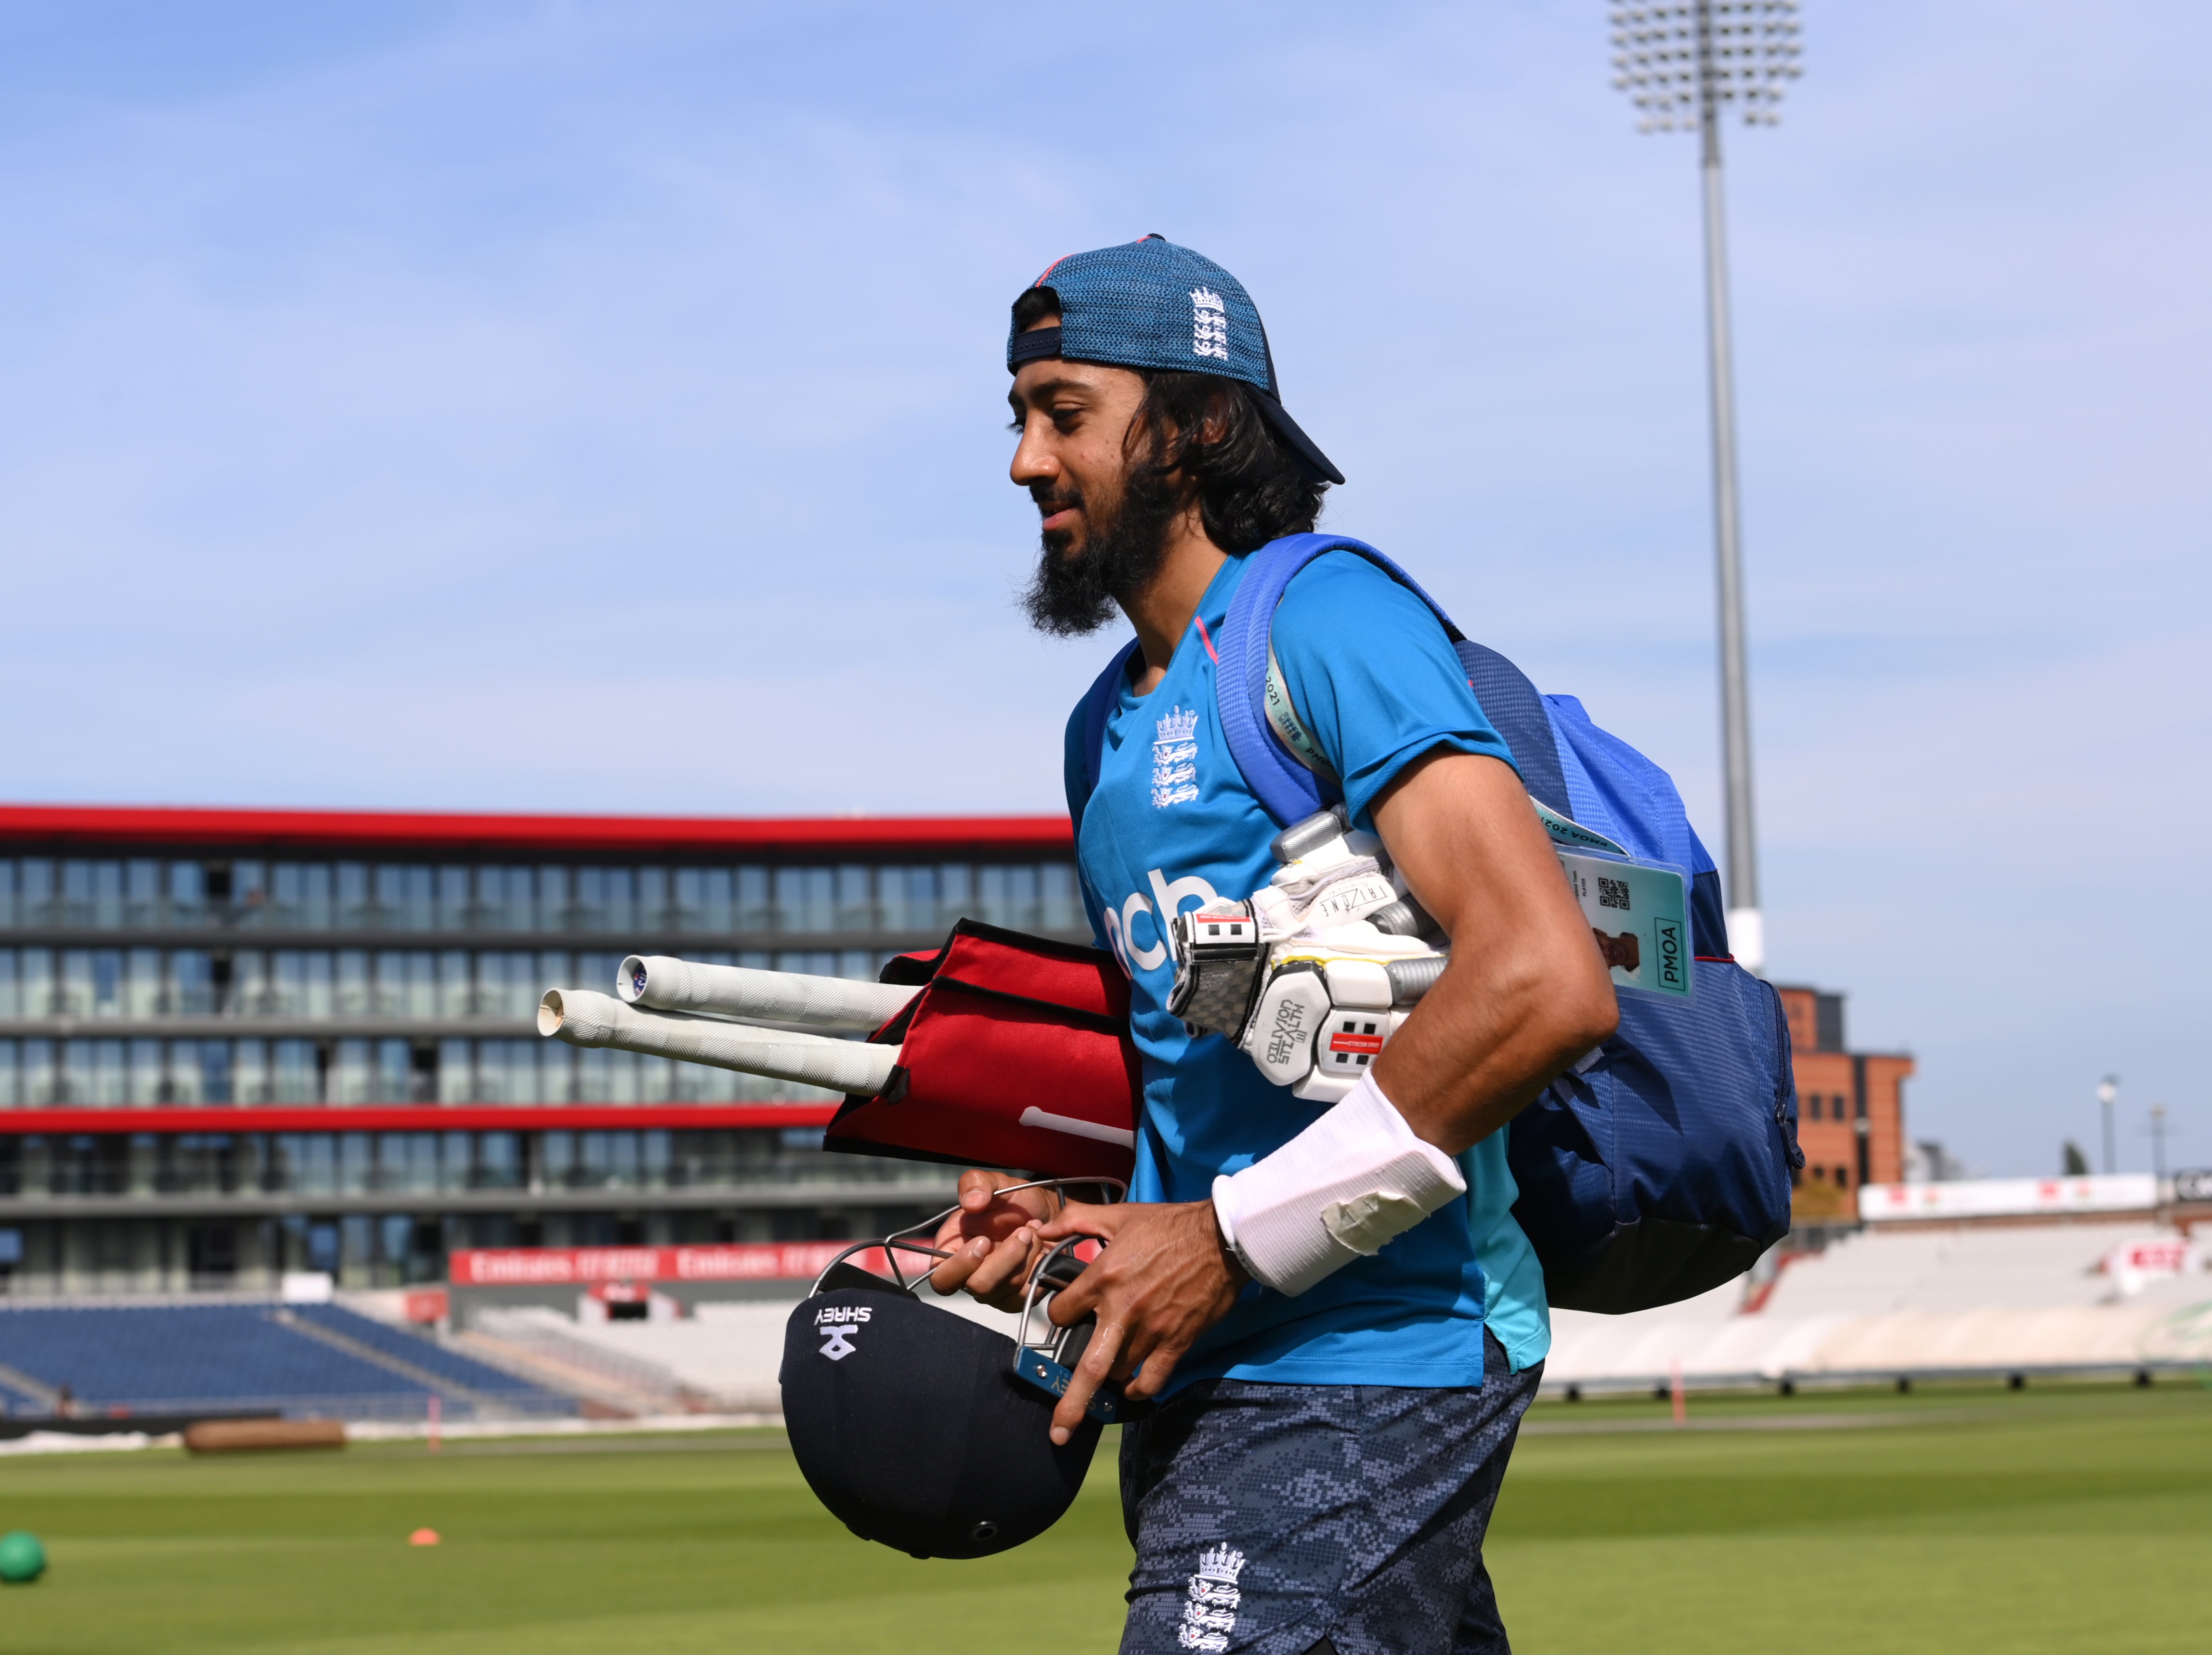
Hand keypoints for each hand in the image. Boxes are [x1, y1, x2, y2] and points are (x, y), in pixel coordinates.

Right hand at [926, 1169, 1060, 1310]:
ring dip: (1026, 1256)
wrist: (1047, 1213)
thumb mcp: (995, 1182)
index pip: (941, 1278)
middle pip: (978, 1286)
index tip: (984, 1240)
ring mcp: (995, 1291)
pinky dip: (1037, 1267)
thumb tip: (971, 1203)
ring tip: (1033, 1230)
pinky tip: (1041, 1248)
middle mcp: (970, 1275)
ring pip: (1007, 1289)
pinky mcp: (1018, 1297)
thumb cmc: (1014, 1200)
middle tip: (1024, 1231)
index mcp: (953, 1250)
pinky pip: (1027, 1294)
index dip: (960, 1265)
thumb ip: (976, 1183)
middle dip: (1005, 1257)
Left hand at [1034, 1198, 1245, 1444]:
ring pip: (1119, 1372)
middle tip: (1058, 1432)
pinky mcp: (1176, 1342)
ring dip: (1108, 1377)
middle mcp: (1122, 1310)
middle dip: (1071, 1404)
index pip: (1062, 1313)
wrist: (1221, 1239)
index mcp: (1103, 1277)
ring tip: (1104, 1376)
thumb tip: (1042, 1228)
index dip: (1060, 1315)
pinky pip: (1153, 1380)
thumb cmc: (1171, 1225)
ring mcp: (1151, 1331)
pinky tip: (1131, 1389)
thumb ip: (1078, 1220)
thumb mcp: (1120, 1215)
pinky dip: (1138, 1390)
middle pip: (1089, 1368)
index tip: (1067, 1315)